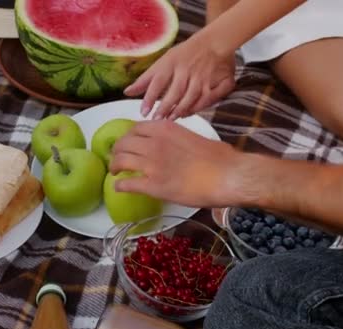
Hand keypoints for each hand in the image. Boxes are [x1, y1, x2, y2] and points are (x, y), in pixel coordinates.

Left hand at [109, 120, 253, 207]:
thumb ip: (180, 139)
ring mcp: (151, 164)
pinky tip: (119, 187)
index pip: (135, 128)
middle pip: (123, 143)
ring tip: (115, 171)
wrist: (227, 176)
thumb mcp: (196, 137)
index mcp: (165, 129)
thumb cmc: (221, 158)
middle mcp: (154, 143)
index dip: (128, 137)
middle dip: (117, 151)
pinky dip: (120, 186)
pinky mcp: (153, 185)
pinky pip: (127, 184)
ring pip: (120, 161)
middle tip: (118, 158)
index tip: (128, 143)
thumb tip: (181, 146)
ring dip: (114, 166)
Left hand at [124, 33, 235, 120]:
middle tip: (156, 119)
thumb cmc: (183, 54)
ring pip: (190, 96)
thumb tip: (127, 92)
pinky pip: (204, 98)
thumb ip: (146, 78)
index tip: (143, 112)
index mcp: (171, 62)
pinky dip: (194, 108)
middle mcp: (185, 69)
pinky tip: (185, 114)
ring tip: (169, 119)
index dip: (150, 97)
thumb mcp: (163, 61)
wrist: (213, 43)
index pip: (158, 81)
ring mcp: (199, 76)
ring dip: (179, 109)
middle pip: (175, 90)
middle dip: (165, 106)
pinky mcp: (211, 82)